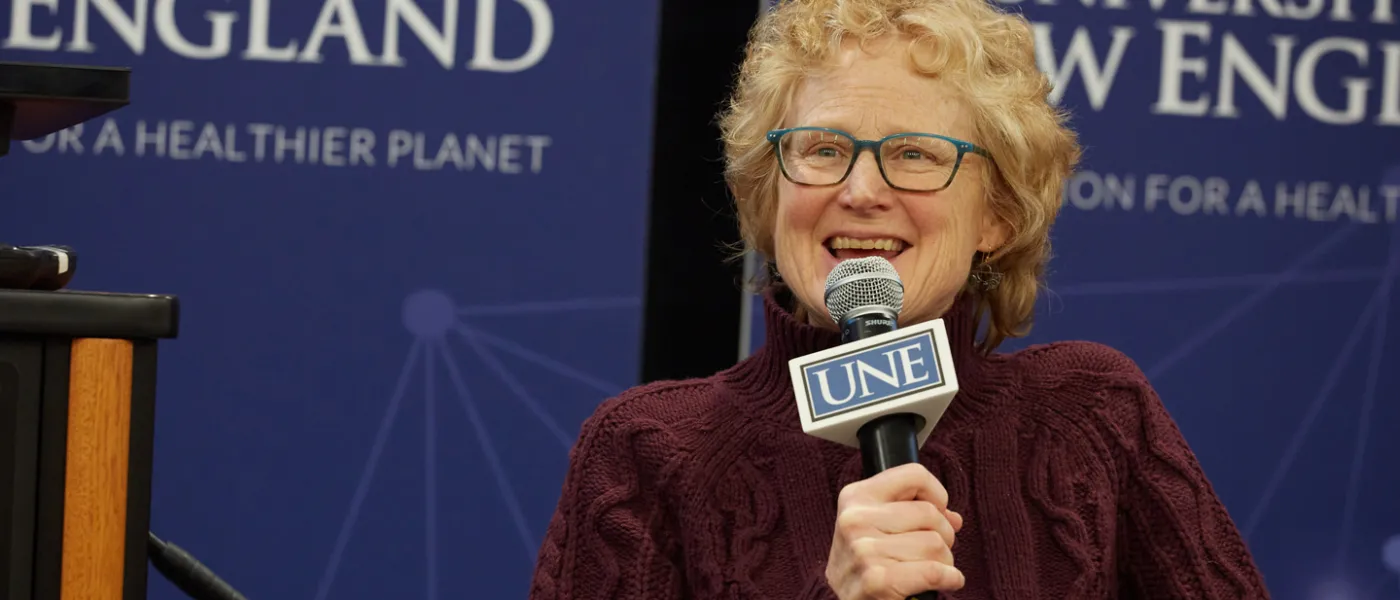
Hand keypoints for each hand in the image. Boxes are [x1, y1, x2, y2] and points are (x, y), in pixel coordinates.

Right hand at [825, 463, 965, 599]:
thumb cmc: (864, 564)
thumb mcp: (875, 526)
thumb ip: (913, 513)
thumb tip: (953, 518)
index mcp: (856, 497)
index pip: (914, 475)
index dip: (937, 494)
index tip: (938, 511)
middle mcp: (856, 519)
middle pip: (930, 513)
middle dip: (943, 534)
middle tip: (933, 550)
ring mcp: (864, 550)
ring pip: (936, 543)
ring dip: (944, 560)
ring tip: (928, 568)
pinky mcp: (877, 579)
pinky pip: (935, 571)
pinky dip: (950, 577)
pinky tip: (945, 580)